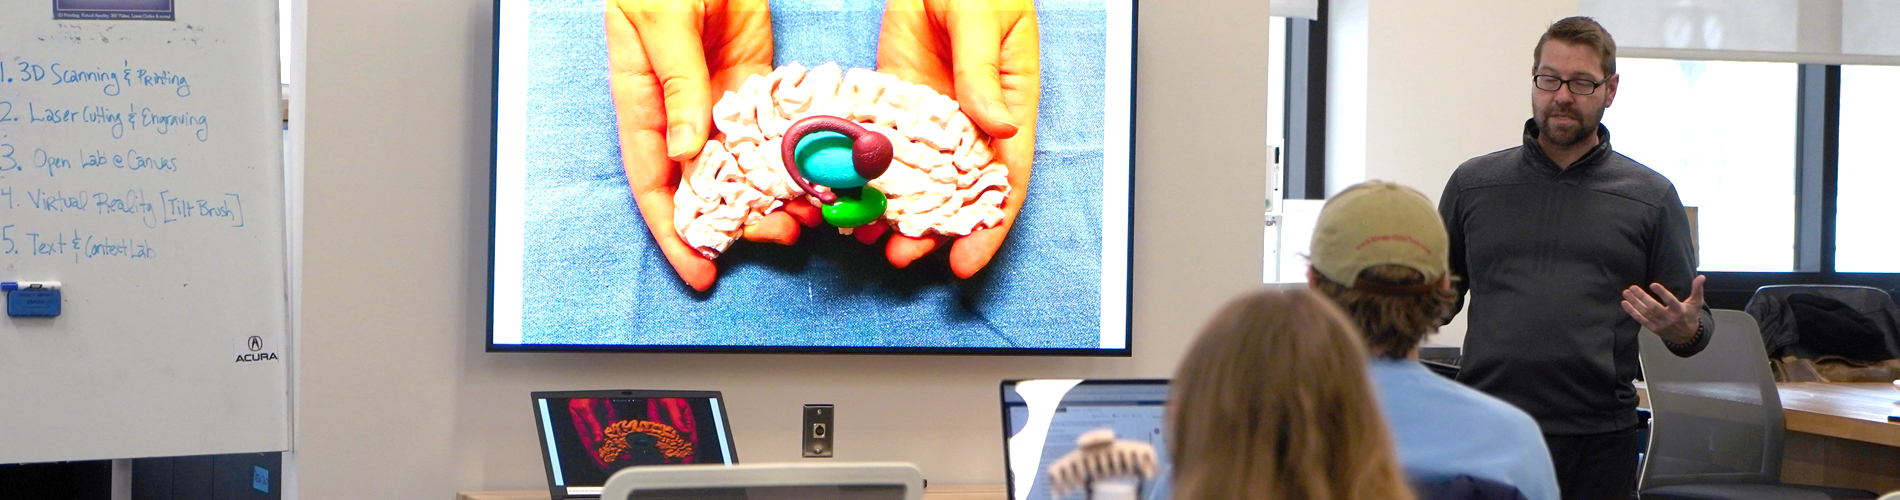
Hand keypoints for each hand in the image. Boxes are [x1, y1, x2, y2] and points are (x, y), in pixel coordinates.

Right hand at [606, 0, 812, 291]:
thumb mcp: (664, 20)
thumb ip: (676, 83)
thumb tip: (686, 150)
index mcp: (643, 99)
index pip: (654, 181)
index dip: (674, 231)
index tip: (699, 270)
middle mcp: (681, 108)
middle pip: (706, 181)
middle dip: (740, 220)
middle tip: (782, 236)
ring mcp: (720, 95)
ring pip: (747, 160)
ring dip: (776, 191)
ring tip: (812, 213)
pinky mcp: (755, 76)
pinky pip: (775, 126)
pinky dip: (796, 152)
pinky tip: (822, 172)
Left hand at [875, 0, 1039, 277]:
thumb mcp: (982, 19)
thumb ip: (983, 71)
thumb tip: (998, 126)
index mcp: (1008, 107)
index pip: (1004, 180)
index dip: (988, 227)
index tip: (966, 263)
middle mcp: (970, 122)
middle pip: (955, 192)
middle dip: (931, 232)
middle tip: (900, 257)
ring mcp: (931, 117)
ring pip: (915, 178)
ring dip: (893, 212)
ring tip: (865, 237)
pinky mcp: (895, 103)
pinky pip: (881, 148)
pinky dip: (864, 175)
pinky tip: (842, 196)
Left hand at [1621, 275, 1706, 344]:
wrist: (1687, 337)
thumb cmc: (1690, 316)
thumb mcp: (1696, 303)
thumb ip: (1697, 290)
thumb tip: (1701, 277)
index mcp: (1680, 311)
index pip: (1670, 301)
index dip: (1662, 293)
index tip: (1653, 284)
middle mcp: (1669, 318)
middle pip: (1653, 308)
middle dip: (1642, 297)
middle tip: (1632, 287)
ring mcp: (1660, 324)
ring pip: (1645, 313)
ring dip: (1634, 303)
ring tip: (1626, 292)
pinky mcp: (1653, 328)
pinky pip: (1641, 320)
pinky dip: (1632, 312)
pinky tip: (1624, 303)